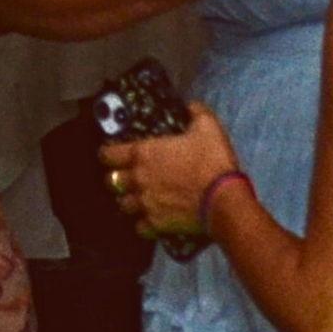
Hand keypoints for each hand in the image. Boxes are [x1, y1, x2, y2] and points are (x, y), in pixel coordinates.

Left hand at [102, 106, 241, 242]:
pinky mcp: (155, 223)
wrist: (224, 198)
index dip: (108, 154)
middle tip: (129, 177)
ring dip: (129, 201)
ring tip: (139, 199)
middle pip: (111, 181)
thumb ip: (196, 113)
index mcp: (143, 154)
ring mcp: (144, 203)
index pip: (108, 154)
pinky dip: (143, 223)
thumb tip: (191, 105)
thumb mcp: (208, 128)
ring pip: (123, 204)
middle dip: (117, 178)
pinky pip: (139, 226)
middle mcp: (137, 179)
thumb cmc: (213, 161)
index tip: (112, 154)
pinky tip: (151, 219)